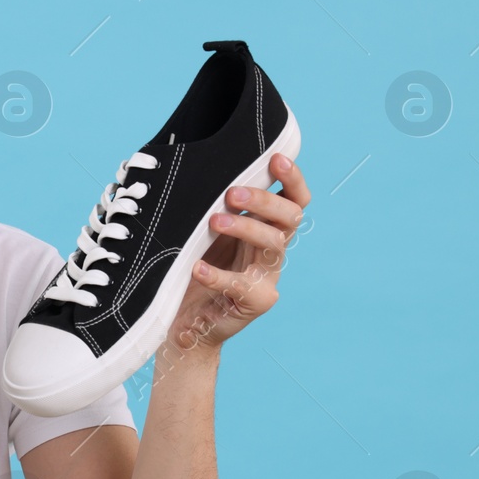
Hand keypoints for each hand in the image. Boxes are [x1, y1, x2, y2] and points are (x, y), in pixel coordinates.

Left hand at [165, 152, 310, 353]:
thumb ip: (212, 207)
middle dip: (265, 200)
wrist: (185, 319)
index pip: (293, 199)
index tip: (275, 158)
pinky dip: (218, 275)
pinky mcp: (256, 302)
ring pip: (274, 244)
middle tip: (232, 193)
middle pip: (290, 217)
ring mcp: (268, 276)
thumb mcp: (203, 232)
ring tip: (214, 221)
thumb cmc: (193, 266)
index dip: (291, 178)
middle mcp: (272, 249)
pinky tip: (197, 268)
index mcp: (265, 227)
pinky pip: (241, 285)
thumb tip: (198, 170)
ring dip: (246, 227)